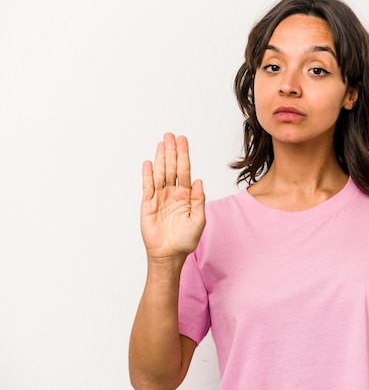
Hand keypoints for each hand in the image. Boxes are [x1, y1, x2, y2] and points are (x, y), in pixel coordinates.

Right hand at [140, 133, 205, 260]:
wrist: (169, 254)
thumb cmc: (186, 240)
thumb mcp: (199, 220)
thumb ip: (199, 200)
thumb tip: (200, 181)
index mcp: (186, 196)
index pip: (185, 171)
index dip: (184, 155)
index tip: (183, 140)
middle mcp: (172, 193)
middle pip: (171, 168)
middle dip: (171, 151)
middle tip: (170, 135)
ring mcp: (159, 197)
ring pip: (160, 173)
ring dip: (160, 158)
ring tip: (161, 143)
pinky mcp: (147, 204)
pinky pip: (147, 186)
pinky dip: (147, 174)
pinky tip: (148, 163)